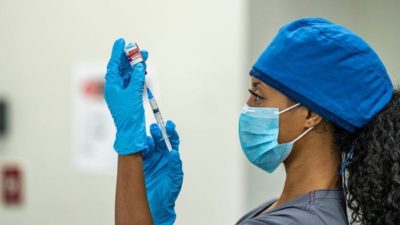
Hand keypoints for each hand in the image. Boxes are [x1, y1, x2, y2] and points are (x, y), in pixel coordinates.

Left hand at [104, 38, 148, 154]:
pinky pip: (133, 81)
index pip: (114, 65)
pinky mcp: (130, 96)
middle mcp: (116, 87)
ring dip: (136, 65)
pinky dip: (139, 75)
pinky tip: (144, 69)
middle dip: (129, 57)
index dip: (117, 52)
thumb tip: (139, 66)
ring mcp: (123, 91)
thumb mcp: (133, 93)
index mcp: (112, 85)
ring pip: (129, 73)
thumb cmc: (128, 114)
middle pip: (121, 67)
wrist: (131, 130)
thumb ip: (137, 78)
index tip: (121, 41)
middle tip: (137, 48)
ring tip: (145, 56)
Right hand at [142, 120, 182, 224]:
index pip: (172, 141)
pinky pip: (139, 153)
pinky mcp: (141, 164)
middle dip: (157, 133)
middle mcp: (161, 156)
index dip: (171, 131)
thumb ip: (175, 166)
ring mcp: (151, 159)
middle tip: (155, 129)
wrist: (156, 204)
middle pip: (159, 140)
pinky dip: (139, 148)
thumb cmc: (168, 192)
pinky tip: (140, 147)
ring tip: (148, 140)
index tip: (169, 125)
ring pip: (149, 145)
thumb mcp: (175, 179)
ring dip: (148, 140)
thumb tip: (174, 153)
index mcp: (171, 157)